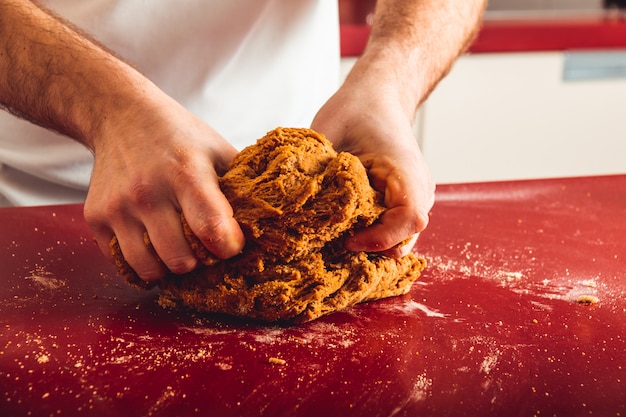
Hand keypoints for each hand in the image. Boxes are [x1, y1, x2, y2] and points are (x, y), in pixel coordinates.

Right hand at [83, 97, 244, 281]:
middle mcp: (148, 192)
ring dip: (169, 268)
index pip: (211, 228)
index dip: (229, 246)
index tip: (232, 244)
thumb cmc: (178, 135)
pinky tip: (154, 246)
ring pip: (150, 269)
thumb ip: (240, 184)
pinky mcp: (96, 218)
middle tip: (203, 247)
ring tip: (179, 250)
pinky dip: (142, 263)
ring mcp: (118, 207)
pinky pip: (123, 263)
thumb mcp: (216, 148)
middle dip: (199, 261)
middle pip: (180, 259)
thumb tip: (270, 221)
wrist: (120, 116)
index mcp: (186, 172)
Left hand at [311, 71, 434, 257]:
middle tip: (336, 245)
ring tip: (338, 240)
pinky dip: (370, 236)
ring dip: (370, 245)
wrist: (377, 97)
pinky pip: (392, 229)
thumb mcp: (329, 134)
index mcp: (406, 171)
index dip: (379, 238)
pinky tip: (344, 232)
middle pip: (406, 239)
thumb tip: (290, 204)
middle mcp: (418, 189)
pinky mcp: (401, 202)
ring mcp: (414, 198)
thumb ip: (316, 170)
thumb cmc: (357, 110)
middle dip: (372, 249)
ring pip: (400, 239)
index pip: (408, 219)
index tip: (347, 240)